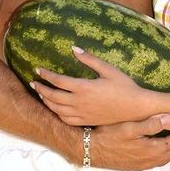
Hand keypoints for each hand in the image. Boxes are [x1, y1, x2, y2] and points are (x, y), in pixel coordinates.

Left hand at [30, 47, 150, 125]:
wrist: (136, 108)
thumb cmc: (124, 86)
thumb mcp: (108, 70)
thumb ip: (90, 59)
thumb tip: (74, 49)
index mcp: (84, 87)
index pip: (58, 81)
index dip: (46, 75)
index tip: (38, 69)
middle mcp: (80, 102)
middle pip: (53, 96)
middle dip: (41, 89)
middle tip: (33, 83)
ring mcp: (83, 114)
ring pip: (57, 110)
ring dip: (47, 101)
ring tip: (42, 94)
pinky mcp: (87, 122)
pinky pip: (66, 120)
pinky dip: (57, 114)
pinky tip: (55, 109)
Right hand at [90, 114, 169, 170]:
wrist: (90, 151)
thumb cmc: (108, 136)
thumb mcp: (127, 127)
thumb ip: (148, 124)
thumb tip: (168, 118)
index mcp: (151, 150)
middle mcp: (150, 160)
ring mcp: (143, 165)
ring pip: (168, 158)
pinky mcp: (136, 165)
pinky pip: (158, 160)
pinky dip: (167, 153)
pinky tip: (166, 147)